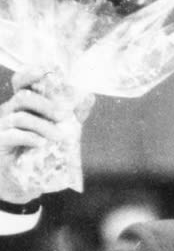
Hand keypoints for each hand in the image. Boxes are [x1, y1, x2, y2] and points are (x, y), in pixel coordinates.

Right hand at [0, 68, 77, 205]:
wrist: (21, 179)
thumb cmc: (39, 149)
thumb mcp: (59, 129)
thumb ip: (73, 114)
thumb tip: (89, 96)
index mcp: (23, 104)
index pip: (21, 82)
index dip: (30, 73)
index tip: (46, 71)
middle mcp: (9, 111)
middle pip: (23, 97)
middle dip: (46, 104)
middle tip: (64, 116)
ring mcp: (1, 126)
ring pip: (20, 116)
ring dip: (43, 125)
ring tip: (60, 137)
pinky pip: (12, 134)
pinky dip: (30, 137)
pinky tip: (42, 143)